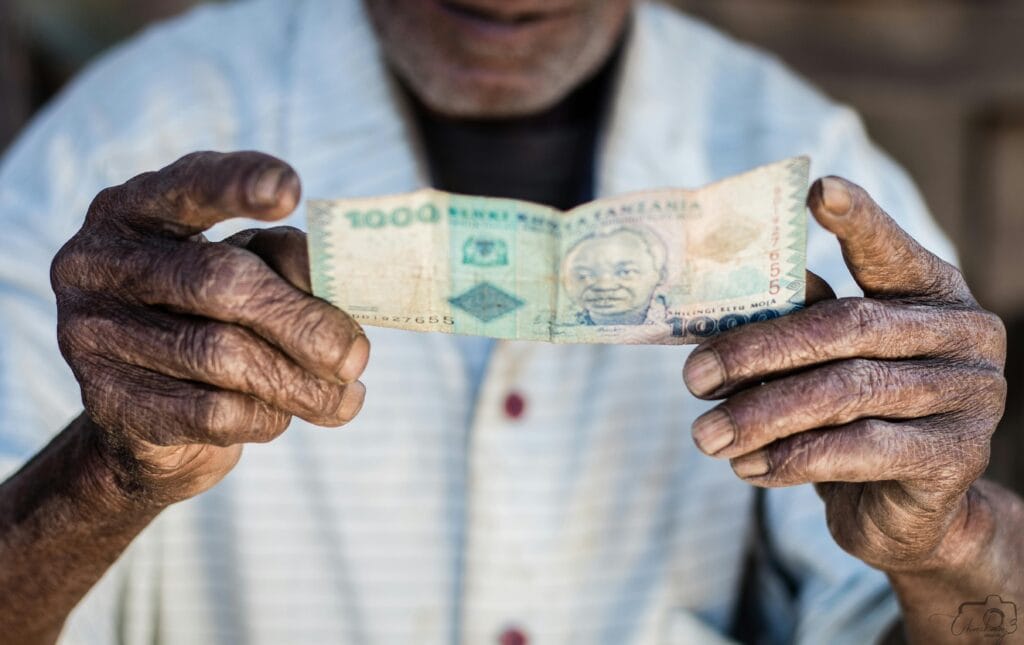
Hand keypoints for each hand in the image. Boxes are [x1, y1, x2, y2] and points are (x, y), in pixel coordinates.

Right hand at [52, 151, 368, 505]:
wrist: (146, 420)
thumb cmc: (211, 322)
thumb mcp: (244, 273)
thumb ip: (284, 262)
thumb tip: (337, 287)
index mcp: (134, 211)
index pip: (186, 186)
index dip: (237, 183)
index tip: (290, 190)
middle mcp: (98, 264)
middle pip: (219, 281)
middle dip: (304, 322)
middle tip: (357, 355)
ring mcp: (91, 334)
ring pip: (221, 355)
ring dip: (300, 383)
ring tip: (345, 397)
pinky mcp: (107, 404)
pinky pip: (211, 412)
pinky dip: (265, 416)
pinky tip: (284, 415)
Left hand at [682, 176, 1006, 571]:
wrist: (904, 510)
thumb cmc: (851, 417)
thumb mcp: (823, 362)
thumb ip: (795, 321)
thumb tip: (724, 294)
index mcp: (929, 292)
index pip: (890, 249)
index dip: (858, 220)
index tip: (818, 189)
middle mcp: (963, 333)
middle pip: (846, 326)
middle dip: (757, 352)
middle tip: (691, 378)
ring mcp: (970, 394)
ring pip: (845, 392)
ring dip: (761, 415)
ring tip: (705, 435)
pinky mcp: (958, 455)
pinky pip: (859, 450)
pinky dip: (792, 459)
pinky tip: (747, 468)